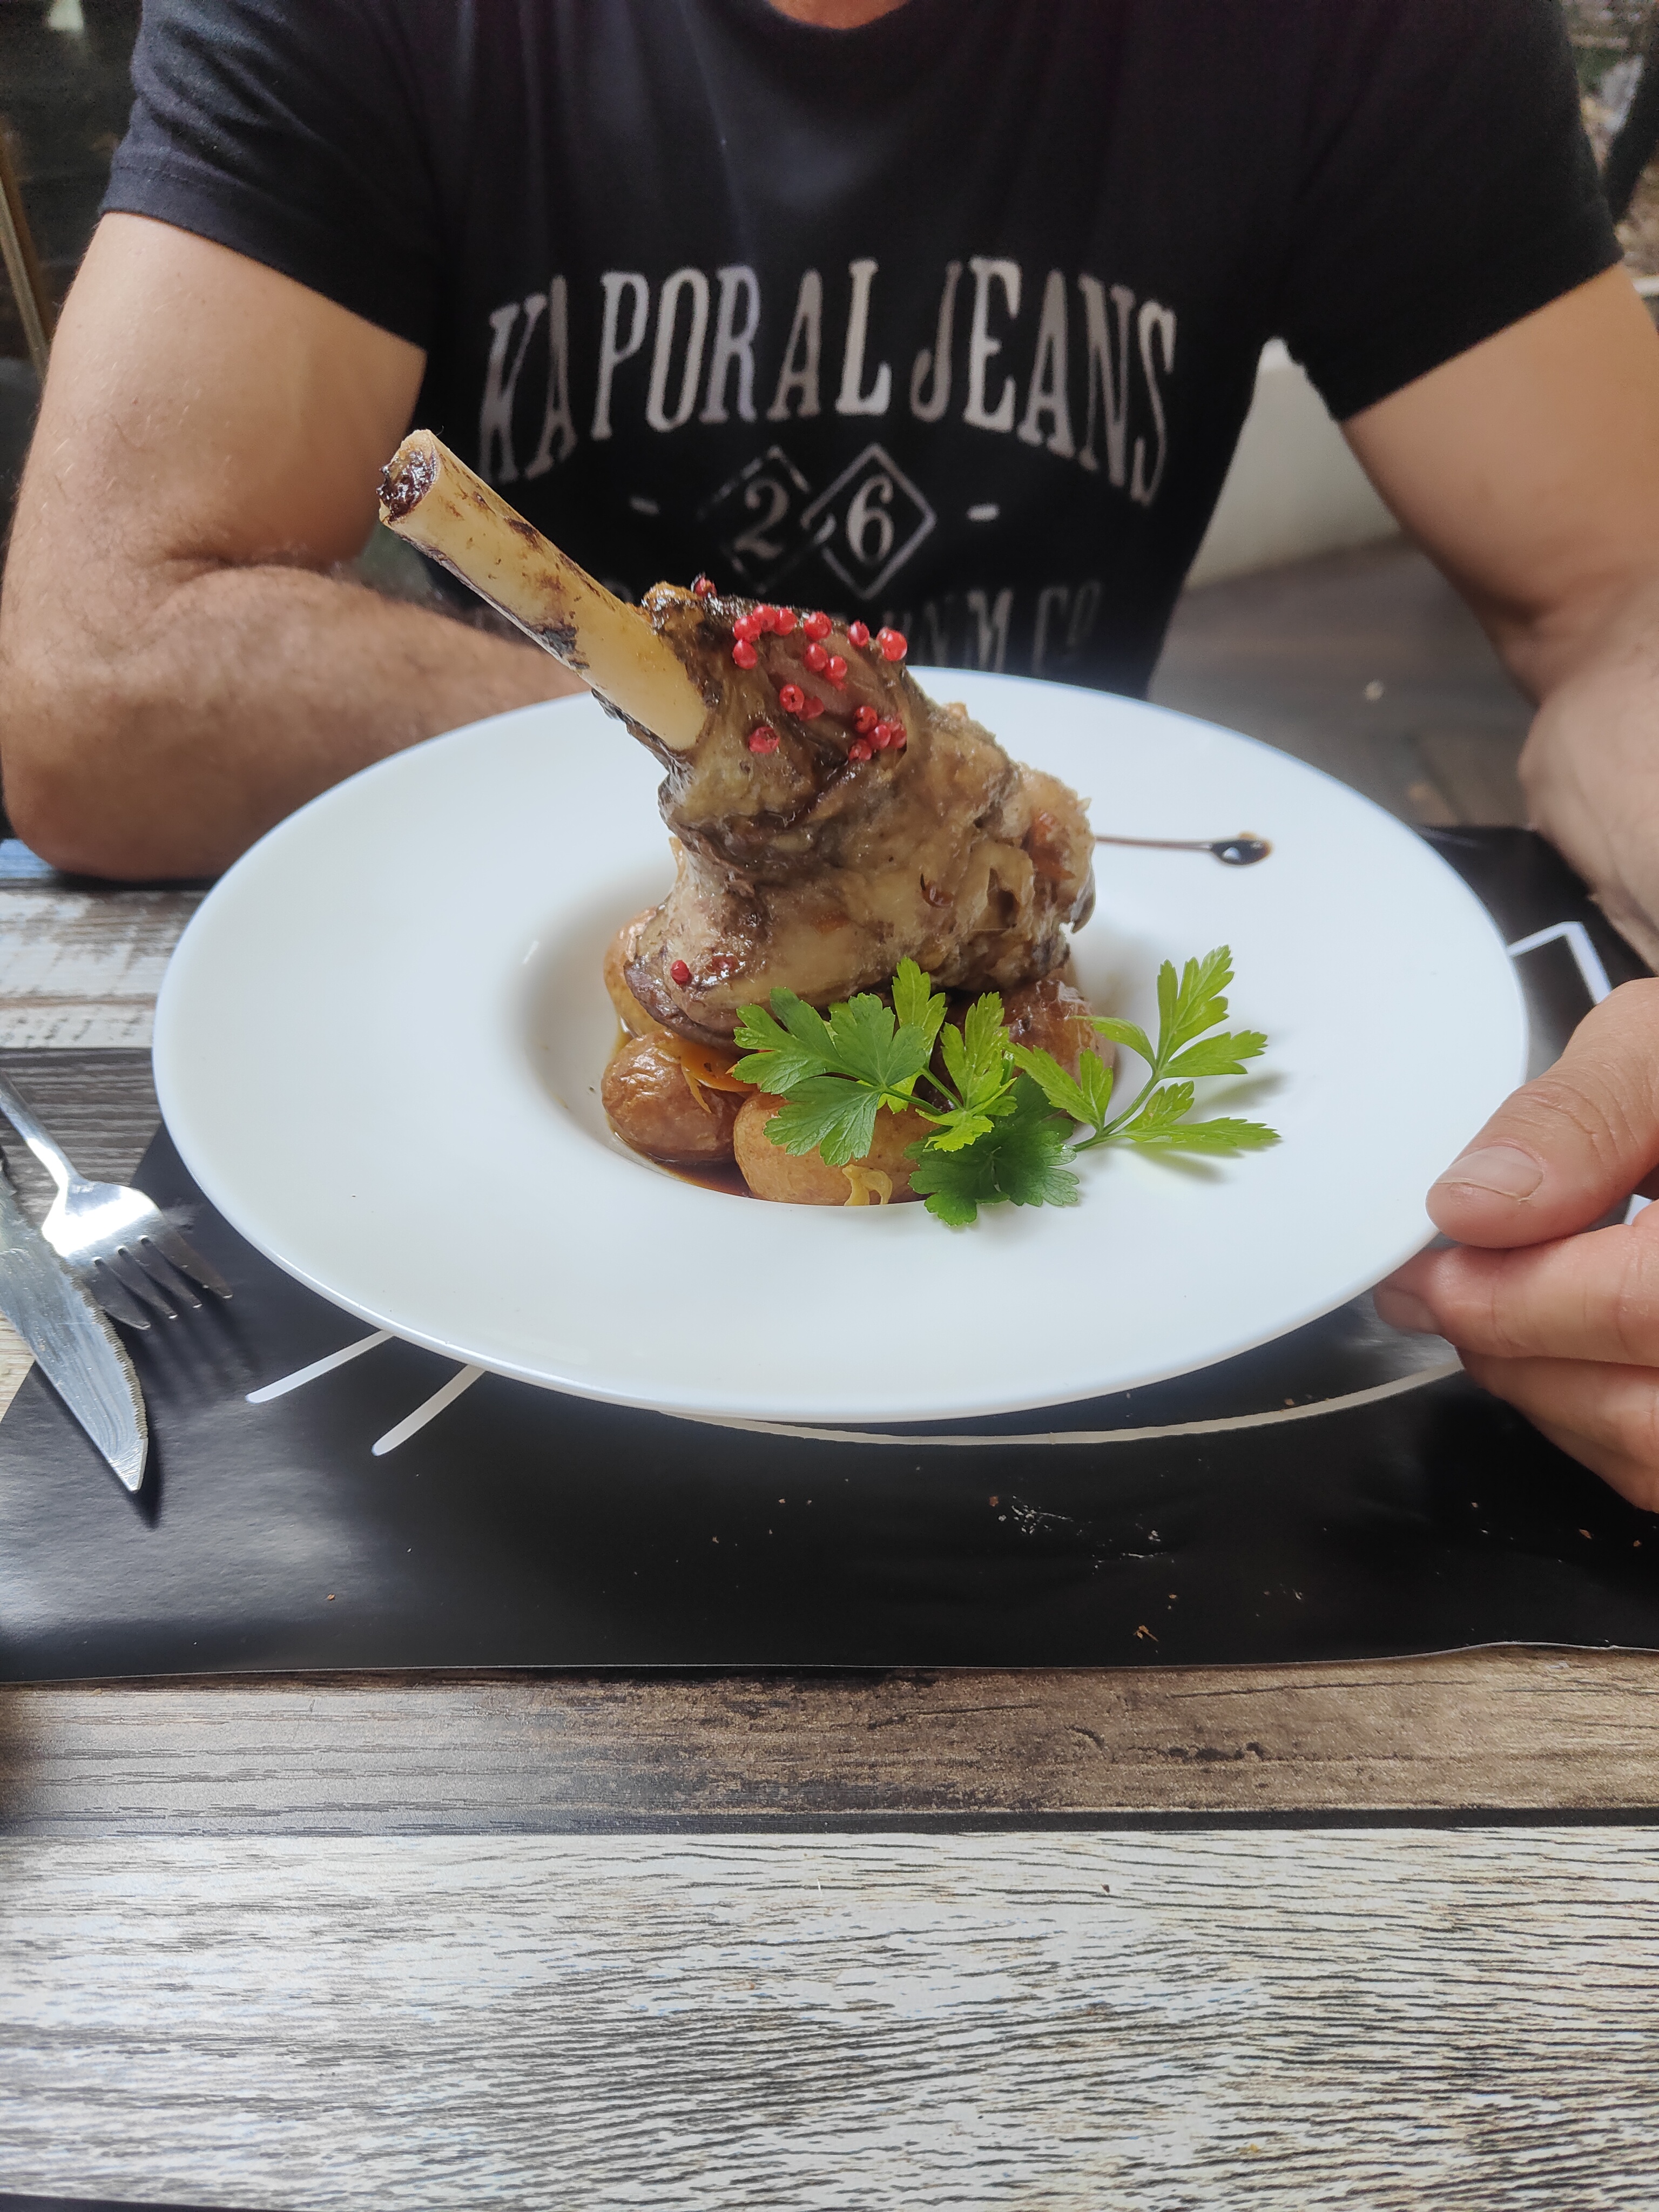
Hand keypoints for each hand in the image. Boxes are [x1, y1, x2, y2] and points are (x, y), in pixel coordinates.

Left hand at [1376, 979, 1658, 1509]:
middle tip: (1437, 1289)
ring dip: (1545, 1395)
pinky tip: (1563, 1350)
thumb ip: (1581, 1118)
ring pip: (1651, 1461)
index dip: (1509, 1296)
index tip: (1426, 1266)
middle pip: (1644, 1414)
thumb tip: (1478, 1201)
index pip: (1642, 1307)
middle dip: (1512, 1349)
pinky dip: (1596, 1421)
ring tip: (1493, 1311)